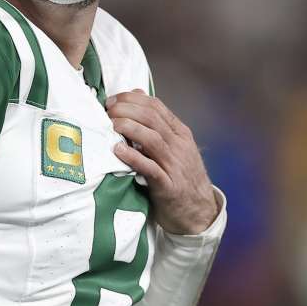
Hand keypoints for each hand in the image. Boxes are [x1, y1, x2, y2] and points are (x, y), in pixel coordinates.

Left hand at [105, 89, 219, 234]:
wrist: (199, 212)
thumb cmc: (180, 177)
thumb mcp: (174, 147)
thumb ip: (157, 124)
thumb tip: (137, 93)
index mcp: (180, 133)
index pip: (156, 106)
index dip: (131, 99)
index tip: (112, 100)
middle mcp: (179, 146)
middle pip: (151, 118)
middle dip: (126, 110)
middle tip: (107, 111)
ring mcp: (175, 165)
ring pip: (152, 139)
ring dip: (128, 128)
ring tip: (110, 125)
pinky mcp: (168, 186)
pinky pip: (150, 168)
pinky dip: (133, 157)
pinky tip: (118, 150)